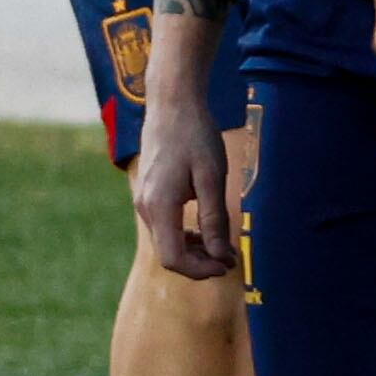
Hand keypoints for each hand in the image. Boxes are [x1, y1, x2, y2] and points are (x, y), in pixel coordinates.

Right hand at [130, 7, 237, 281]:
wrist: (172, 104)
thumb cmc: (195, 136)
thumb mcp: (212, 178)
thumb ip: (214, 220)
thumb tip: (220, 256)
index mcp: (160, 207)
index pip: (173, 259)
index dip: (201, 270)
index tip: (227, 264)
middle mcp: (146, 208)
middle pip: (168, 254)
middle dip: (200, 263)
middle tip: (231, 257)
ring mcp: (144, 201)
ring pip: (166, 241)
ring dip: (194, 250)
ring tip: (223, 244)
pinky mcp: (149, 194)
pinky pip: (164, 226)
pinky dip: (185, 235)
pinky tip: (204, 227)